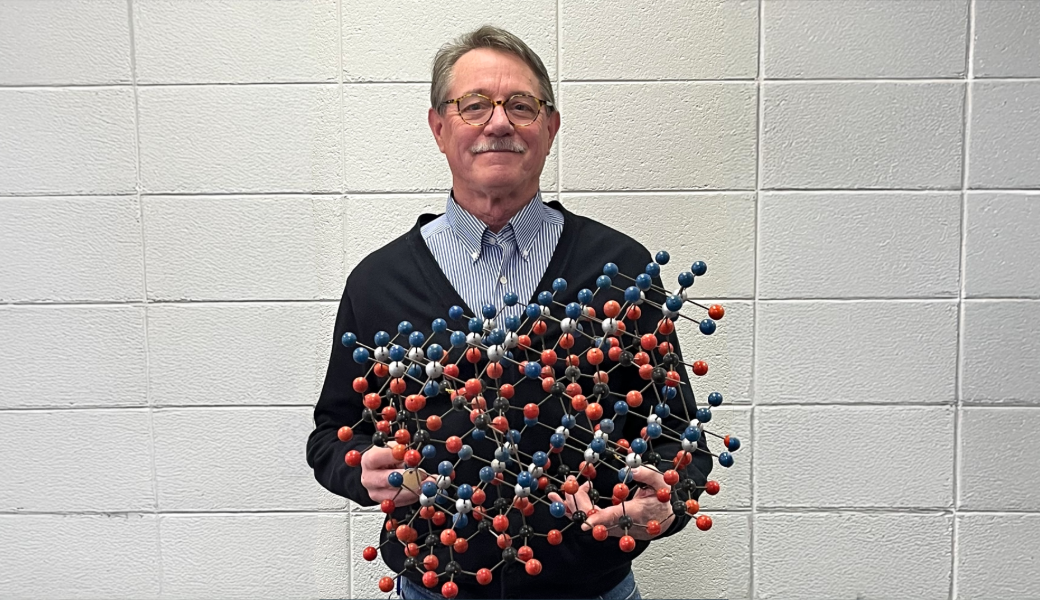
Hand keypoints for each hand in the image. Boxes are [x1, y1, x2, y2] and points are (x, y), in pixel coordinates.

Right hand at [359, 442, 432, 504]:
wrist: (383, 469)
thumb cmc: (390, 457)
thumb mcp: (396, 448)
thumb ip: (403, 451)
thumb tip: (414, 457)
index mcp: (369, 460)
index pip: (377, 458)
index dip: (395, 456)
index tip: (411, 456)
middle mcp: (368, 478)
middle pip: (385, 480)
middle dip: (407, 478)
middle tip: (423, 475)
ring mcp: (374, 492)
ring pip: (394, 495)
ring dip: (413, 490)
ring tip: (427, 484)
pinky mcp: (383, 503)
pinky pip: (399, 502)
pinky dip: (412, 497)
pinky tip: (420, 490)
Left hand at [548, 467, 672, 540]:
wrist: (664, 518)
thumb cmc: (662, 500)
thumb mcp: (661, 483)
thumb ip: (648, 475)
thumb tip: (631, 468)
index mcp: (634, 514)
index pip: (614, 518)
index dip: (598, 520)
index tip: (585, 523)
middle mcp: (620, 523)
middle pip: (594, 518)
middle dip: (576, 504)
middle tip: (564, 488)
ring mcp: (612, 526)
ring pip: (589, 519)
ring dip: (572, 506)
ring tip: (556, 494)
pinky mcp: (608, 524)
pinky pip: (590, 517)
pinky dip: (577, 507)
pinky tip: (568, 496)